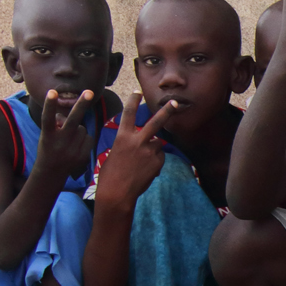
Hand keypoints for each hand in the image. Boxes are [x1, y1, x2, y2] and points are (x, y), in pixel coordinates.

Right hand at [30, 89, 95, 179]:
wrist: (51, 173)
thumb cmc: (48, 148)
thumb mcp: (46, 135)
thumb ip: (55, 124)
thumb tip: (63, 115)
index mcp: (48, 136)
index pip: (48, 118)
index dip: (49, 105)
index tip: (52, 91)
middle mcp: (60, 143)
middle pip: (73, 121)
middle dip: (81, 105)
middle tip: (89, 92)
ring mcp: (72, 150)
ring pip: (82, 128)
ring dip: (77, 130)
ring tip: (68, 140)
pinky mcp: (82, 156)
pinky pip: (88, 138)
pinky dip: (84, 139)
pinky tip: (76, 146)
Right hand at [94, 93, 174, 211]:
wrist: (117, 193)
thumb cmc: (111, 175)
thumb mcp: (114, 154)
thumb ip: (128, 145)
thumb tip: (142, 145)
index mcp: (122, 137)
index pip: (128, 114)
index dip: (133, 101)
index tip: (138, 92)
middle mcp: (137, 141)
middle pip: (155, 122)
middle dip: (166, 111)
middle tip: (174, 102)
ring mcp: (148, 151)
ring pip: (158, 145)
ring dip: (153, 151)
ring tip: (141, 165)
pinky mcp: (157, 162)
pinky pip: (159, 158)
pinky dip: (155, 163)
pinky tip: (145, 172)